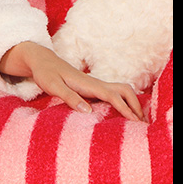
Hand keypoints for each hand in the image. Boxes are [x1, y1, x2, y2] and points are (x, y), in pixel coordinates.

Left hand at [0, 41, 145, 121]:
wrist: (40, 60)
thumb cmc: (45, 73)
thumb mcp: (53, 86)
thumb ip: (70, 98)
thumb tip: (88, 111)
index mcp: (87, 84)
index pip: (113, 96)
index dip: (125, 109)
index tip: (135, 122)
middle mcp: (94, 83)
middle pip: (124, 90)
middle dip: (135, 105)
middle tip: (141, 123)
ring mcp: (94, 84)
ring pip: (120, 90)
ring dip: (131, 103)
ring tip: (136, 120)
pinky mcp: (91, 87)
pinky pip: (113, 93)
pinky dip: (123, 102)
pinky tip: (122, 114)